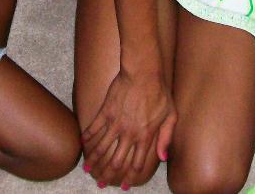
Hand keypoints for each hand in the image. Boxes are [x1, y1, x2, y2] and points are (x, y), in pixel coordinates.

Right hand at [82, 68, 175, 186]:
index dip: (129, 178)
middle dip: (108, 175)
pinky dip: (87, 138)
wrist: (143, 72)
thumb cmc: (160, 92)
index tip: (124, 186)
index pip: (136, 163)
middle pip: (116, 161)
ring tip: (87, 169)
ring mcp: (115, 123)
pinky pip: (93, 128)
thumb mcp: (170, 115)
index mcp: (145, 136)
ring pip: (101, 147)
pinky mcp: (105, 111)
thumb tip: (162, 157)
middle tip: (101, 182)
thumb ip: (166, 137)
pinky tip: (83, 145)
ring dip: (94, 161)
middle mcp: (129, 133)